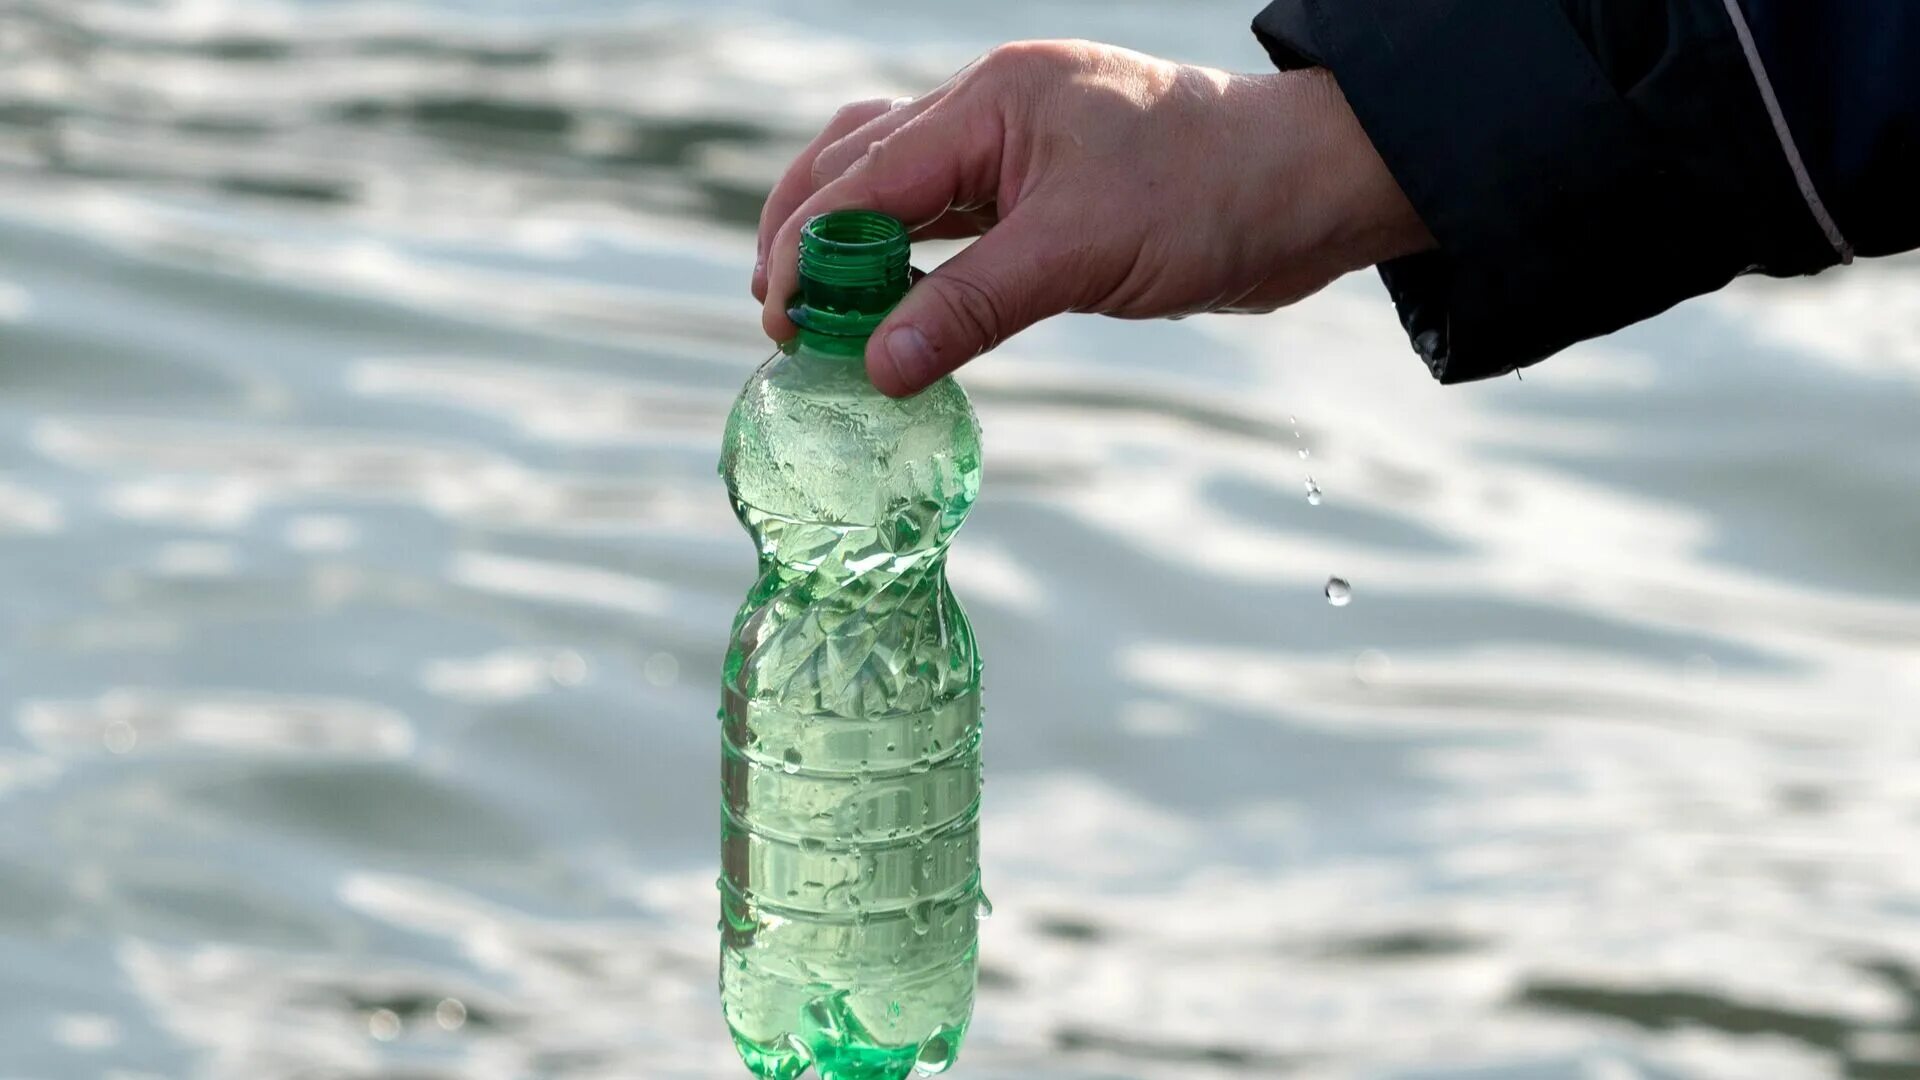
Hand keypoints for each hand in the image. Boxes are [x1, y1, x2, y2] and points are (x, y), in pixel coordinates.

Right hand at [754, 40, 1432, 395]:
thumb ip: (973, 305)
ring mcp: (1014, 152)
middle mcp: (990, 115)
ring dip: (849, 247)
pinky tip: (891, 306)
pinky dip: (907, 262)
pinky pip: (948, 220)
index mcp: (992, 102)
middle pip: (859, 165)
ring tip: (815, 313)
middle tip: (780, 319)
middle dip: (808, 239)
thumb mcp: (1082, 253)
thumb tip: (878, 366)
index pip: (866, 177)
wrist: (1306, 191)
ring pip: (896, 189)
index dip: (810, 250)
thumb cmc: (1211, 197)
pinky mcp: (1042, 195)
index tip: (780, 321)